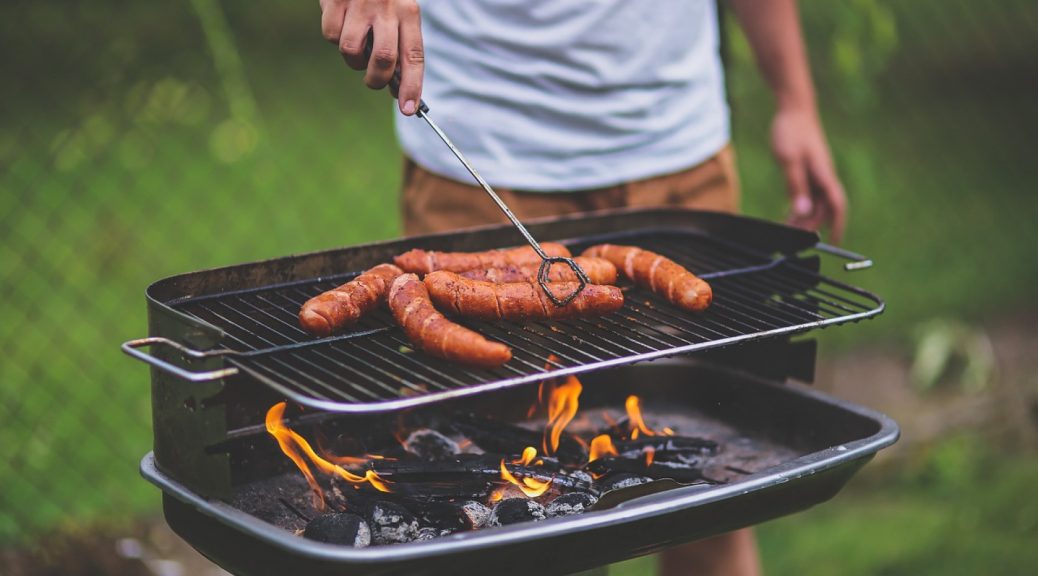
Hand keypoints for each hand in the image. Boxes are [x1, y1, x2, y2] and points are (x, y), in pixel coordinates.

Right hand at [320, 0, 424, 115]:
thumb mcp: (398, 10)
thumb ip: (398, 43)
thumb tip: (395, 86)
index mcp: (409, 12)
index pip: (414, 56)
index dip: (412, 86)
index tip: (409, 110)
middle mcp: (387, 8)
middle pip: (383, 60)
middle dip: (376, 80)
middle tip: (373, 81)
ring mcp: (360, 4)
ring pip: (352, 51)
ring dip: (352, 60)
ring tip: (356, 45)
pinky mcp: (335, 0)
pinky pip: (330, 35)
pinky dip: (333, 36)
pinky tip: (341, 21)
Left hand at [771, 107, 846, 243]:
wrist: (794, 109)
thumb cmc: (792, 131)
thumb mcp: (789, 160)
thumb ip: (796, 186)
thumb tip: (803, 211)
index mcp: (824, 175)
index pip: (837, 206)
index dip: (837, 225)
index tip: (834, 242)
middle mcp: (824, 177)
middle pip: (823, 209)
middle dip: (811, 226)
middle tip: (792, 238)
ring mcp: (817, 174)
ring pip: (815, 203)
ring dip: (804, 217)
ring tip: (787, 228)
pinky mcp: (809, 170)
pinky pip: (808, 194)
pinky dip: (800, 206)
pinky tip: (789, 214)